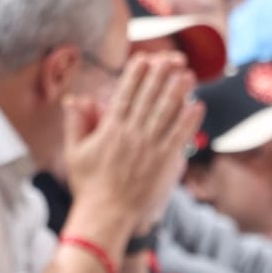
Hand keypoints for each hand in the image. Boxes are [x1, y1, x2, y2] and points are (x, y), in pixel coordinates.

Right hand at [64, 52, 196, 235]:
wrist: (106, 214)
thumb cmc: (88, 185)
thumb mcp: (74, 152)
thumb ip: (76, 124)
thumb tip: (74, 99)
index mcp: (110, 130)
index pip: (124, 95)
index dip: (135, 75)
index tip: (143, 58)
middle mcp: (131, 135)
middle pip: (148, 99)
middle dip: (160, 76)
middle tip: (170, 58)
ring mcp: (149, 149)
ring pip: (166, 114)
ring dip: (178, 92)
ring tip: (187, 74)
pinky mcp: (163, 163)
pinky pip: (178, 137)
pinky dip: (188, 121)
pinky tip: (197, 105)